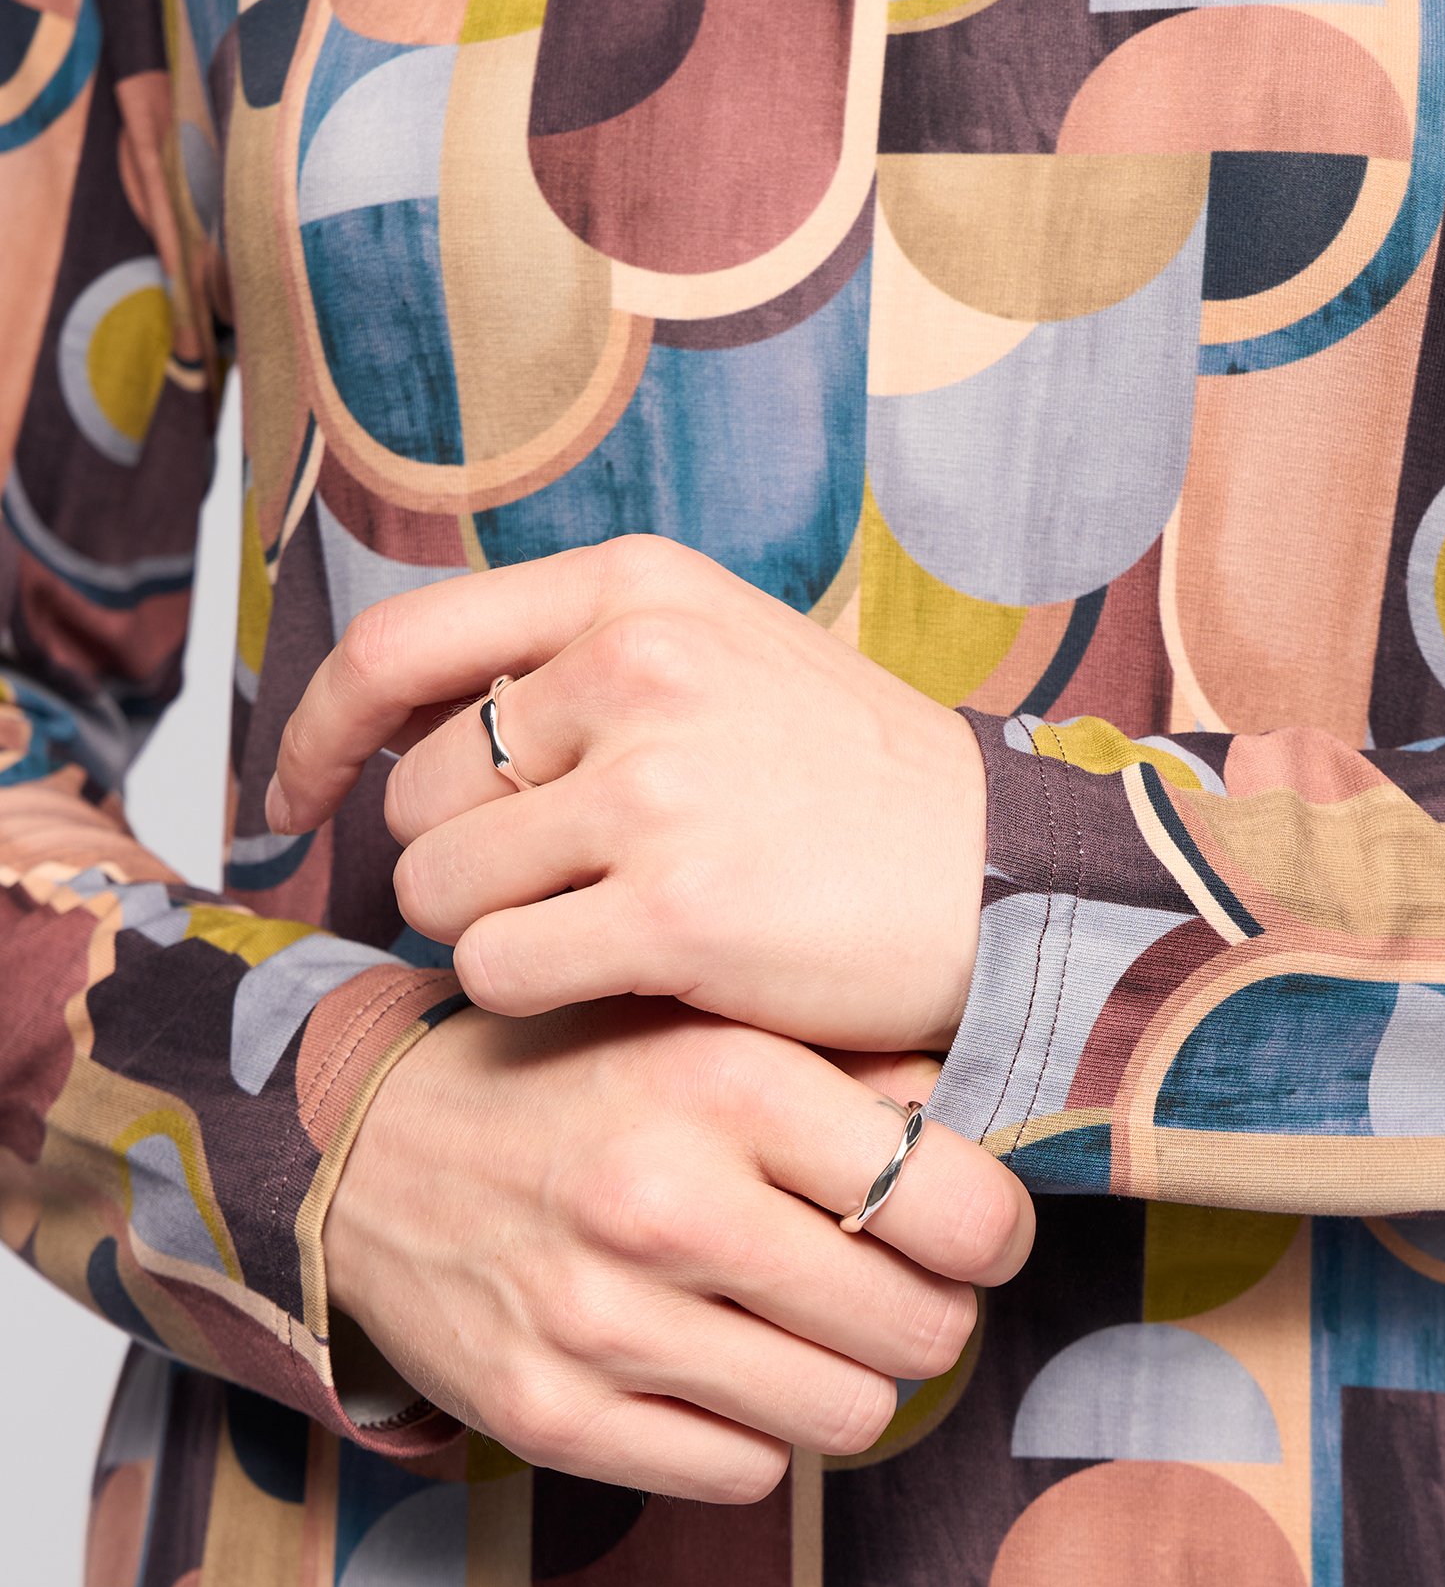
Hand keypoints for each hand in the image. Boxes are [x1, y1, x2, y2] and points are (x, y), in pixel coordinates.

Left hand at [266, 537, 987, 1051]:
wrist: (1010, 877)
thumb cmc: (862, 788)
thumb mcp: (731, 656)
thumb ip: (584, 664)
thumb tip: (407, 730)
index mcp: (639, 591)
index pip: (400, 648)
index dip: (317, 732)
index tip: (293, 797)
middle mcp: (636, 668)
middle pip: (418, 797)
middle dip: (452, 865)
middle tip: (545, 901)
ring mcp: (656, 788)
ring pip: (441, 890)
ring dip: (490, 936)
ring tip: (598, 938)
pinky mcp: (674, 910)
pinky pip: (497, 970)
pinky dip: (528, 996)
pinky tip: (613, 984)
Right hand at [322, 997, 1032, 1499]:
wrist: (368, 1146)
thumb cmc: (577, 1079)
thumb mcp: (708, 1029)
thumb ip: (853, 1072)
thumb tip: (989, 1134)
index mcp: (726, 1083)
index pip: (954, 1206)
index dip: (993, 1234)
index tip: (972, 1235)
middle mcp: (665, 1200)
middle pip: (918, 1328)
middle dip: (925, 1314)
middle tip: (890, 1288)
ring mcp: (601, 1318)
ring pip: (844, 1414)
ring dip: (844, 1380)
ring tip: (804, 1331)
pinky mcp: (549, 1413)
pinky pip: (743, 1474)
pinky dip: (750, 1434)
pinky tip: (716, 1370)